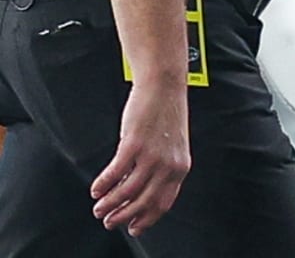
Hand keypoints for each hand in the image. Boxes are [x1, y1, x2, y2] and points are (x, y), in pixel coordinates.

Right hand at [91, 79, 189, 235]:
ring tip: (98, 207)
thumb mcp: (173, 145)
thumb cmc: (166, 112)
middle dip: (123, 217)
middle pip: (143, 203)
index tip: (133, 228)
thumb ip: (162, 168)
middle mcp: (168, 164)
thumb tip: (140, 193)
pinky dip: (102, 185)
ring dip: (109, 204)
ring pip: (126, 192)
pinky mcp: (134, 143)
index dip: (146, 220)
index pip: (163, 203)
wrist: (164, 84)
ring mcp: (151, 154)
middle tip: (109, 222)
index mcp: (180, 166)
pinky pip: (114, 174)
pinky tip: (96, 189)